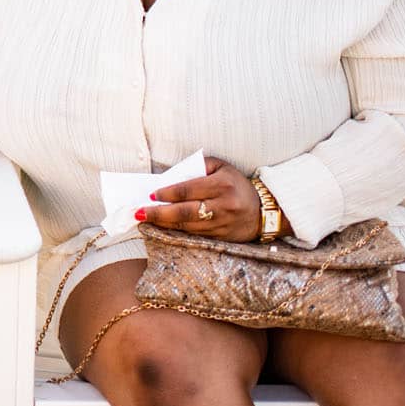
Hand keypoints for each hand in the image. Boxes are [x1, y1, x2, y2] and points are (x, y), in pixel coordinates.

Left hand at [143, 156, 262, 241]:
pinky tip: (163, 228)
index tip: (151, 194)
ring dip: (164, 224)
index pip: (188, 190)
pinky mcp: (222, 238)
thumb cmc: (236, 184)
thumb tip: (170, 176)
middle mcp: (223, 206)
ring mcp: (223, 225)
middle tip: (140, 211)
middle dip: (159, 213)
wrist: (264, 210)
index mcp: (223, 185)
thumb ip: (197, 167)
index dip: (167, 193)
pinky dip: (177, 232)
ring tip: (146, 220)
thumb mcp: (221, 167)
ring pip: (188, 227)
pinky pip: (195, 236)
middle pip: (185, 212)